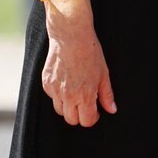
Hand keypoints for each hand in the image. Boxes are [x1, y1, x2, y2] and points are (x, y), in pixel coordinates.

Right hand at [41, 0, 116, 126]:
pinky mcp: (46, 83)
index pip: (86, 121)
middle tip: (86, 103)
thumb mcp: (104, 73)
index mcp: (84, 95)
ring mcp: (55, 90)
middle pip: (72, 120)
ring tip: (76, 91)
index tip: (95, 110)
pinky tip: (66, 82)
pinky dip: (58, 95)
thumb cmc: (90, 52)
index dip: (93, 117)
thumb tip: (112, 109)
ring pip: (60, 110)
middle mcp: (68, 96)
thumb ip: (107, 94)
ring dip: (68, 106)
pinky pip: (52, 97)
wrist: (70, 35)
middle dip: (80, 115)